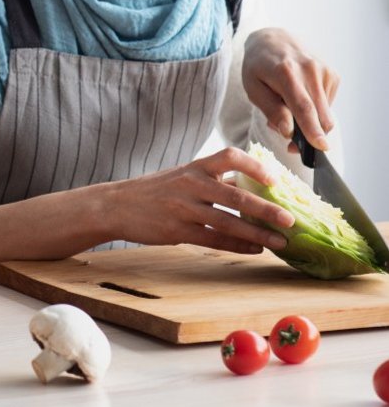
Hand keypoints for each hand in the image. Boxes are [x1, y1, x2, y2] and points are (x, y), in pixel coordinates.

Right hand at [100, 147, 294, 251]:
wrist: (116, 205)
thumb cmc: (156, 191)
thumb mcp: (183, 177)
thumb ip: (215, 180)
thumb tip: (255, 185)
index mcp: (195, 167)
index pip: (230, 157)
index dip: (255, 167)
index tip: (276, 180)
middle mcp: (190, 184)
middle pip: (236, 194)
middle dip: (267, 209)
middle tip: (291, 220)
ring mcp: (182, 208)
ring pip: (228, 221)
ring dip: (258, 233)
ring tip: (280, 242)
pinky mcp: (176, 230)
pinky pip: (213, 239)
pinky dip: (237, 245)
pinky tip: (254, 250)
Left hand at [242, 27, 339, 150]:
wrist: (274, 40)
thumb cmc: (259, 67)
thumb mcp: (253, 88)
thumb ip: (271, 110)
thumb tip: (288, 132)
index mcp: (286, 72)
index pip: (303, 106)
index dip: (311, 129)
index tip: (320, 146)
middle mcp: (310, 70)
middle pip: (319, 114)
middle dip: (310, 136)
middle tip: (292, 146)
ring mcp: (325, 71)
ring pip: (325, 114)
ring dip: (309, 123)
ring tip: (288, 112)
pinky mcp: (333, 75)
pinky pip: (327, 106)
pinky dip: (314, 110)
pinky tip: (299, 99)